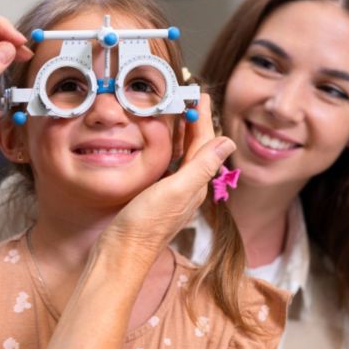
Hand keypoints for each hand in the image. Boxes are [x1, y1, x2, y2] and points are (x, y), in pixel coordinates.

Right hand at [98, 94, 234, 267]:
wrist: (121, 254)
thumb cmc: (145, 224)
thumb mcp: (175, 191)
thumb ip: (201, 166)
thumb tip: (227, 141)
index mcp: (195, 184)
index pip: (204, 143)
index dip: (203, 118)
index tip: (200, 94)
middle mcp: (187, 188)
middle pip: (196, 148)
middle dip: (194, 122)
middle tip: (189, 97)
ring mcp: (171, 193)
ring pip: (182, 156)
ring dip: (181, 134)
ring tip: (175, 113)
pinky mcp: (154, 198)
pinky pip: (167, 166)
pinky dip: (167, 149)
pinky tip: (158, 145)